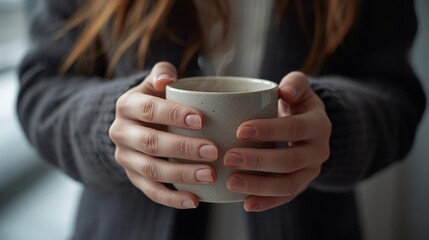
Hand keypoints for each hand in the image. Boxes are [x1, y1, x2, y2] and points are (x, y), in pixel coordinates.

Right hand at [109, 62, 218, 208]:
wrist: (136, 123)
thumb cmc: (155, 100)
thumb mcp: (155, 83)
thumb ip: (162, 74)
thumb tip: (166, 79)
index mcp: (127, 106)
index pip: (149, 110)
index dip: (174, 114)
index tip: (201, 119)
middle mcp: (122, 133)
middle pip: (151, 143)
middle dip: (184, 148)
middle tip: (214, 151)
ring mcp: (126, 158)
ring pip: (151, 170)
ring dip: (182, 174)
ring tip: (211, 175)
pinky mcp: (133, 178)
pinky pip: (151, 192)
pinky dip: (172, 199)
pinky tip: (195, 200)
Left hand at [223, 72, 331, 211]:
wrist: (307, 126)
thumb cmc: (295, 104)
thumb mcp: (299, 87)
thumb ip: (295, 83)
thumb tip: (285, 91)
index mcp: (318, 124)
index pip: (295, 128)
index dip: (269, 130)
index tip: (240, 131)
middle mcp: (319, 151)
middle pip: (290, 160)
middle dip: (258, 161)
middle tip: (228, 158)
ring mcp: (311, 171)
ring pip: (289, 184)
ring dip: (259, 186)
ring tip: (231, 183)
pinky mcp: (301, 185)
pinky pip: (286, 197)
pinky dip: (267, 202)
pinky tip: (245, 204)